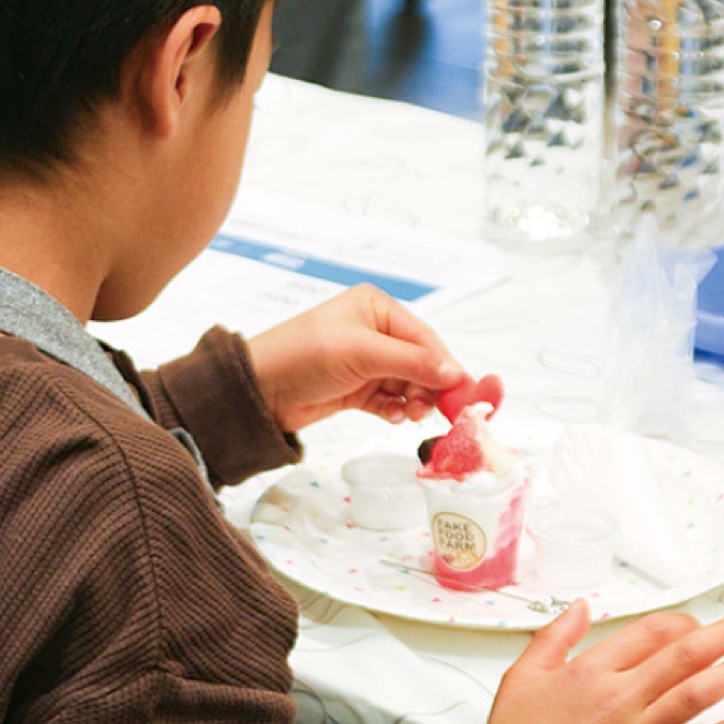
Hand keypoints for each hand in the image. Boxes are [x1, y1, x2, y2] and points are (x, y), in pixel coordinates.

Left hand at [246, 285, 463, 433]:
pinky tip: (389, 415)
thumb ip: (412, 362)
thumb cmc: (303, 356)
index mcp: (376, 308)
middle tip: (430, 412)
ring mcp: (365, 360)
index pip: (425, 337)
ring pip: (408, 383)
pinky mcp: (357, 387)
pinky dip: (394, 409)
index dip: (446, 365)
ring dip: (412, 401)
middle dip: (428, 387)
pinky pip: (390, 399)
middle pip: (421, 362)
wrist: (259, 390)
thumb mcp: (362, 353)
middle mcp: (374, 331)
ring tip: (407, 414)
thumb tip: (455, 373)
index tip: (463, 394)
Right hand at [488, 602, 723, 723]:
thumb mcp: (522, 675)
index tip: (698, 622)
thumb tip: (579, 606)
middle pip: (682, 657)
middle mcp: (619, 698)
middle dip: (723, 636)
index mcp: (590, 670)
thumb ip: (554, 636)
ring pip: (694, 696)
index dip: (681, 623)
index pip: (650, 633)